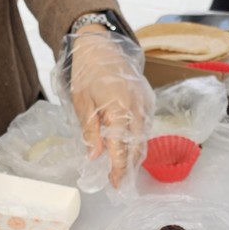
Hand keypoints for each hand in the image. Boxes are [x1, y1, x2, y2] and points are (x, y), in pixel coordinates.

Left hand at [66, 32, 152, 187]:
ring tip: (122, 169)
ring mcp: (145, 103)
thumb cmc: (87, 73)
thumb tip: (95, 156)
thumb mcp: (81, 102)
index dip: (119, 167)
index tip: (116, 183)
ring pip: (144, 136)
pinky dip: (138, 138)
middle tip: (118, 181)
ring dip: (134, 154)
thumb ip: (90, 131)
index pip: (122, 147)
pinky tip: (128, 147)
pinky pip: (145, 125)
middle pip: (137, 145)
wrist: (101, 46)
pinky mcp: (147, 99)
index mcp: (119, 108)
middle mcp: (137, 107)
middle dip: (129, 166)